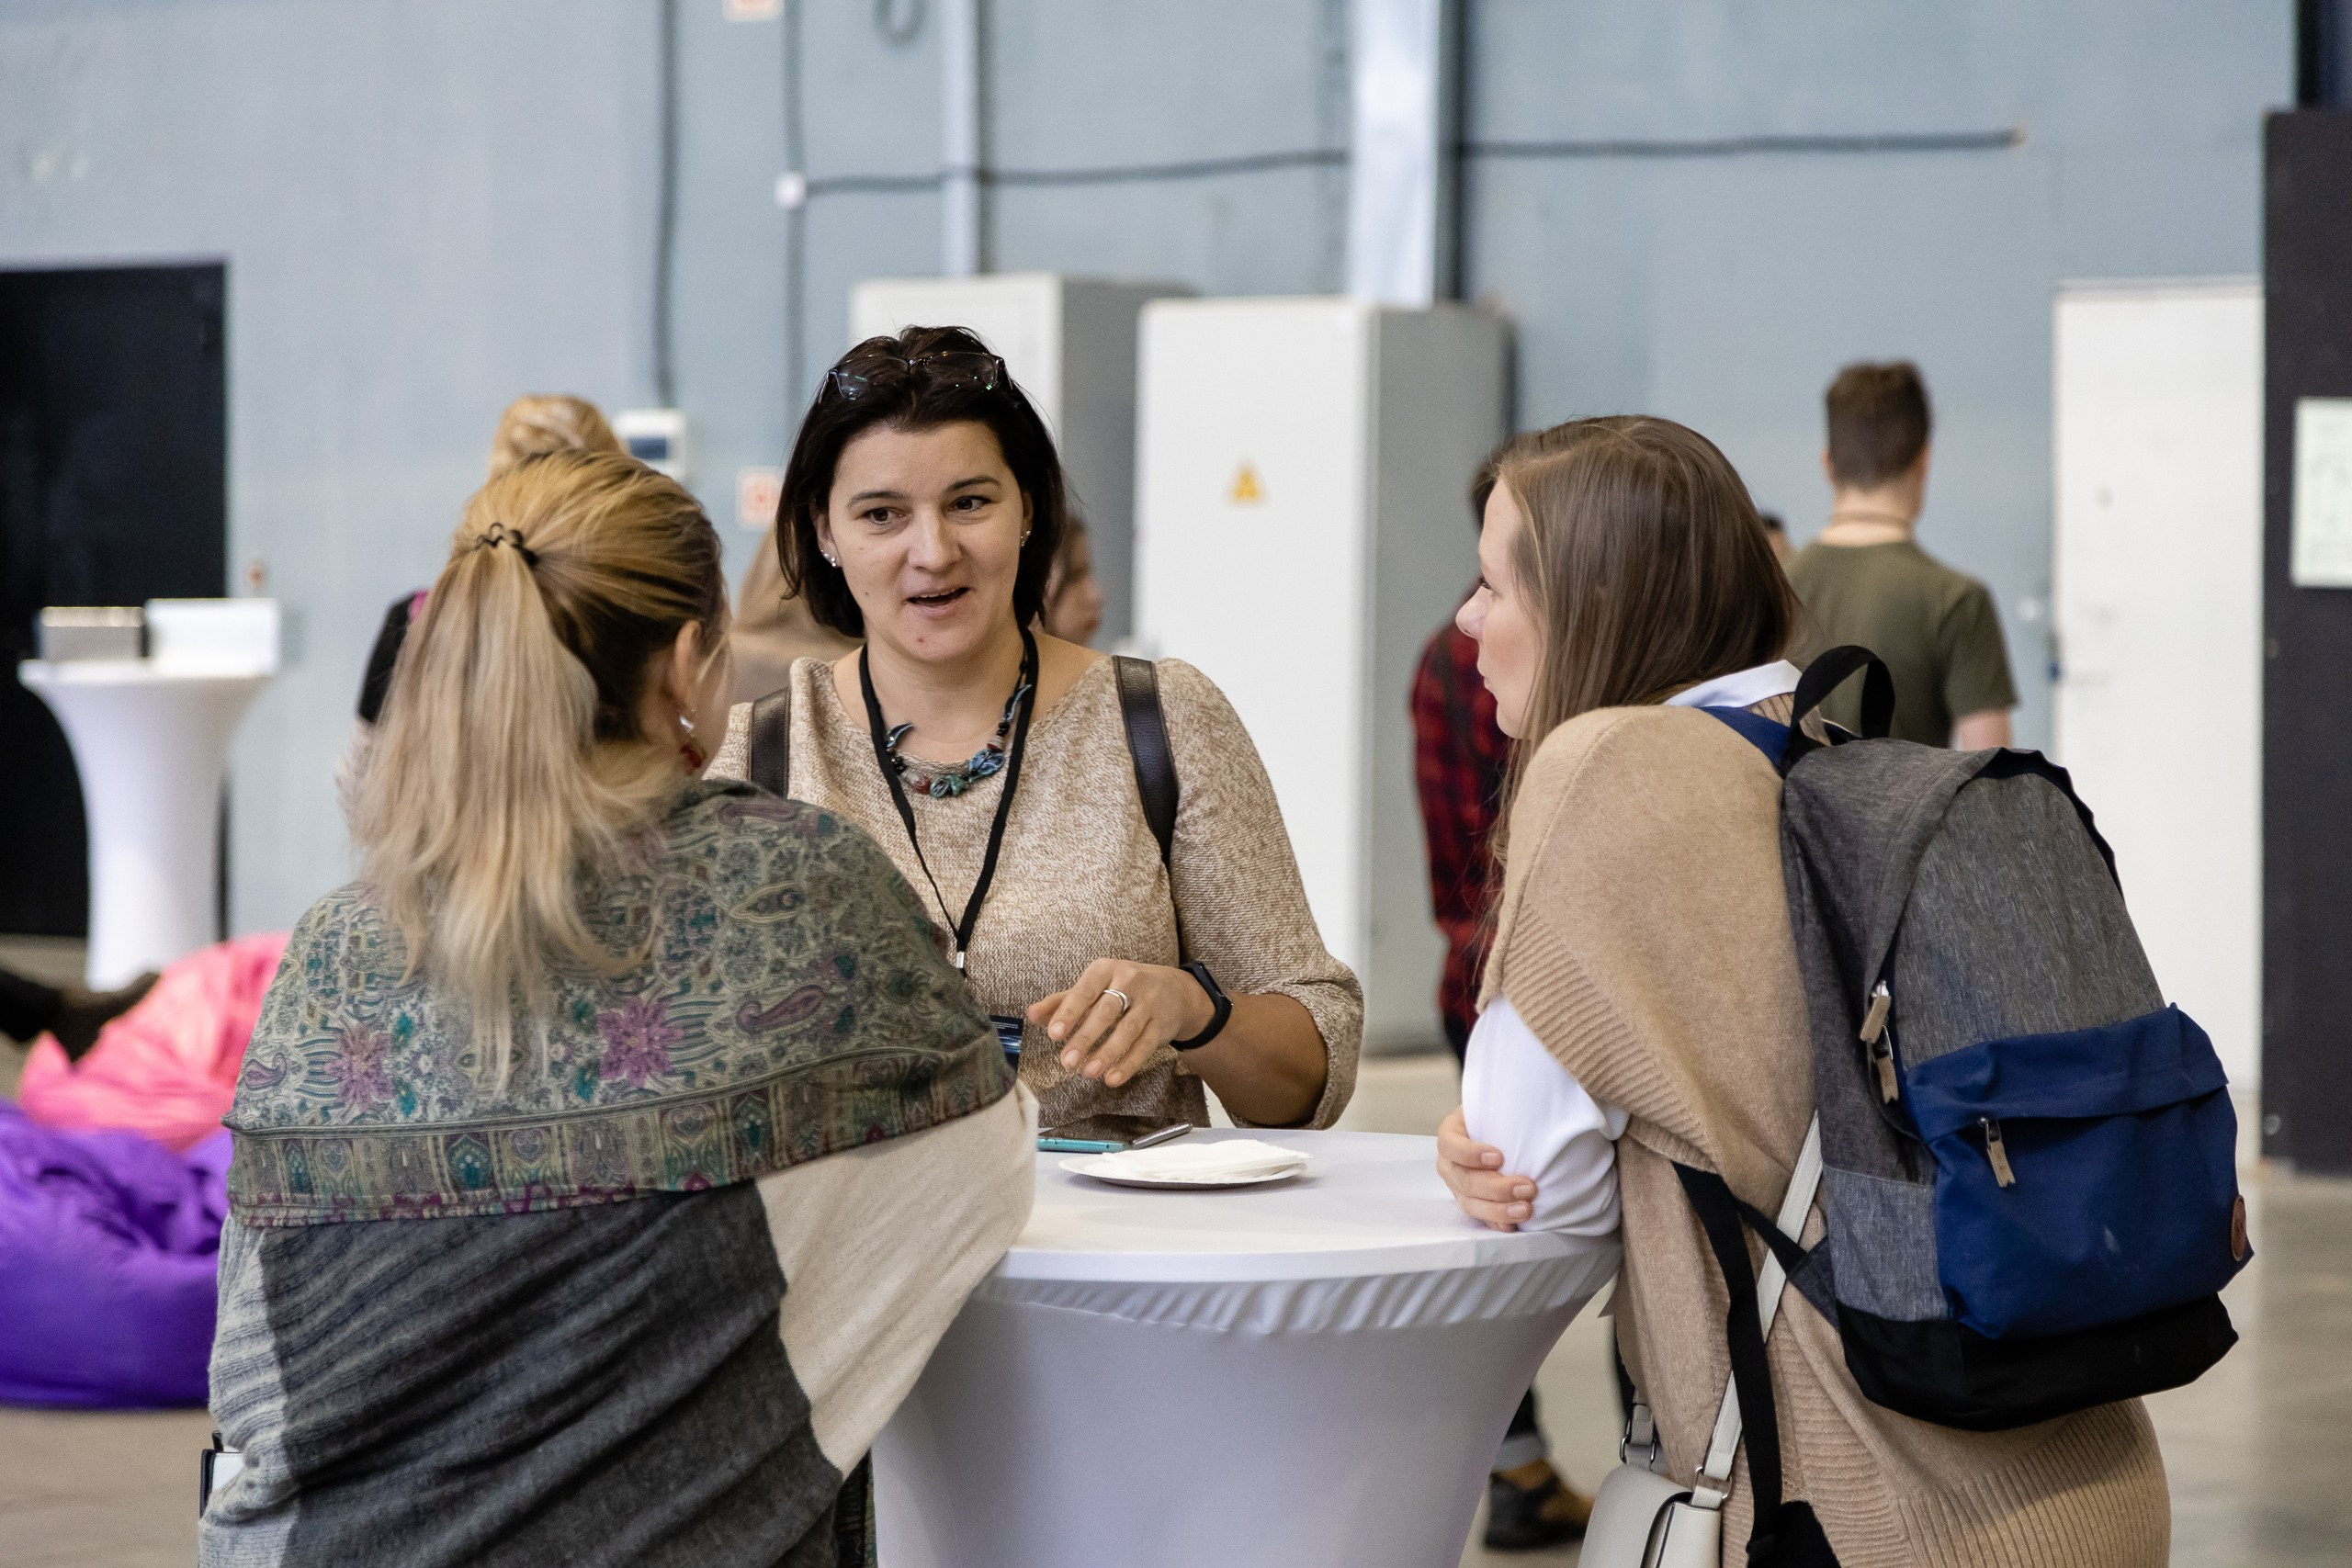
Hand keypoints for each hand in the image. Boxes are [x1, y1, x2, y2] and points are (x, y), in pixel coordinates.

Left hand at [1028, 958, 1215, 1089]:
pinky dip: (1129, 1063)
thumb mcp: (1093, 988)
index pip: (1084, 991)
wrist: (1173, 989)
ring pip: (1127, 1030)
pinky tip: (1113, 1078)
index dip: (1069, 1012)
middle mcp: (1130, 981)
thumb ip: (1061, 1002)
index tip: (1053, 1034)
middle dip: (1085, 1038)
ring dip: (1107, 1054)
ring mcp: (1149, 1002)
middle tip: (1067, 1062)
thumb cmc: (1122, 988)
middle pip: (1106, 1012)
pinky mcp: (1163, 1023)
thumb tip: (1030, 1014)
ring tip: (1088, 1073)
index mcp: (1105, 970)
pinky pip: (1145, 1045)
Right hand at [1437, 1106, 1536, 1230]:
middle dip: (1496, 1187)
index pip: (1450, 1144)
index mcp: (1451, 1133)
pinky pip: (1481, 1219)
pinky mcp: (1472, 1203)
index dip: (1471, 1153)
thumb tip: (1548, 1094)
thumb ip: (1512, 1101)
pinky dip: (1498, 1223)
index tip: (1499, 1156)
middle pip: (1464, 1179)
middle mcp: (1449, 1162)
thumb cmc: (1503, 1115)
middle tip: (1528, 1187)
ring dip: (1498, 1209)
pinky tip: (1514, 1225)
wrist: (1502, 1133)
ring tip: (1526, 1209)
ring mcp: (1458, 1186)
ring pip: (1470, 1203)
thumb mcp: (1498, 1103)